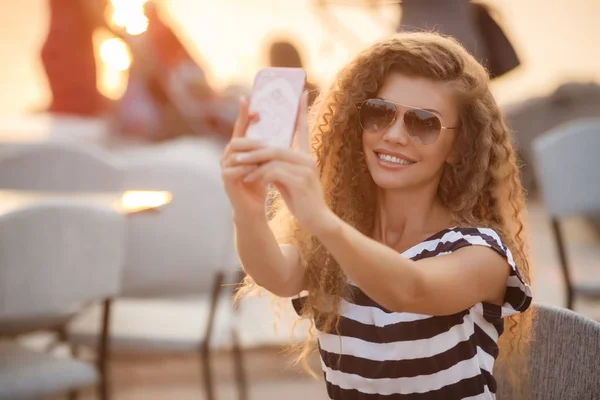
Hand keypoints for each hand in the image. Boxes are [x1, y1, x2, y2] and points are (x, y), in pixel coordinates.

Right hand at [220, 97, 267, 217]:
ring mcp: (225, 168)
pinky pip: (232, 170)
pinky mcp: (226, 181)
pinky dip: (246, 168)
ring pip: (234, 154)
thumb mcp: (267, 161)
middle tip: (267, 142)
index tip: (246, 99)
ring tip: (265, 154)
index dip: (242, 114)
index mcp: (239, 149)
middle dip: (251, 139)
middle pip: (236, 140)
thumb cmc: (261, 183)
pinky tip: (257, 169)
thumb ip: (270, 146)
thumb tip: (288, 124)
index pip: (240, 128)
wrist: (253, 209)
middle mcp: (228, 156)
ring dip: (251, 153)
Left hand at [235, 92, 336, 233]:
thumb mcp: (288, 182)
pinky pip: (273, 172)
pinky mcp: (300, 181)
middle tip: (234, 147)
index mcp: (306, 157)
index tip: (301, 93)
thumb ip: (278, 168)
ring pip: (272, 157)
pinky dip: (258, 174)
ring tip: (236, 165)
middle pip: (275, 146)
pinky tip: (250, 180)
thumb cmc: (303, 203)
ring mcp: (305, 169)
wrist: (318, 221)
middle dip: (252, 147)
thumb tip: (261, 161)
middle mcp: (307, 159)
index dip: (302, 111)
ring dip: (251, 161)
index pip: (304, 129)